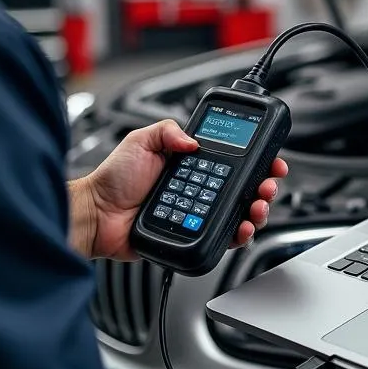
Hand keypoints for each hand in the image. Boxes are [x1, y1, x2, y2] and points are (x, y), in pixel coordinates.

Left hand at [72, 119, 288, 261]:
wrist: (97, 215)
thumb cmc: (113, 180)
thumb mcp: (141, 140)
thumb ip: (168, 131)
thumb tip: (194, 139)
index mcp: (192, 164)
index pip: (233, 160)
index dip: (256, 160)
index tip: (270, 158)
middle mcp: (200, 188)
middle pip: (244, 187)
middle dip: (264, 185)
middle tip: (267, 185)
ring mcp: (198, 212)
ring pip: (240, 213)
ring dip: (257, 210)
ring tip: (257, 206)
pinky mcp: (194, 235)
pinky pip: (223, 237)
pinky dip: (238, 234)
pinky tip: (242, 228)